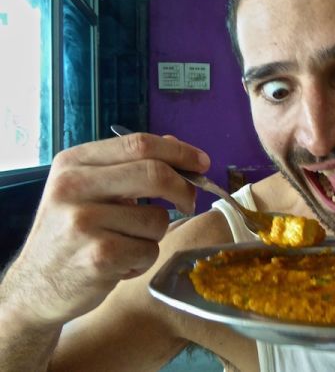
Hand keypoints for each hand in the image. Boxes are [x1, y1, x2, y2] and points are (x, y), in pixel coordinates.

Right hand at [0, 132, 209, 328]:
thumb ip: (130, 166)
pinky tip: (119, 263)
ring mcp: (83, 221)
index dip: (179, 152)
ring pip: (157, 219)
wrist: (36, 287)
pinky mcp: (98, 256)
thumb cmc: (72, 233)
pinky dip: (143, 259)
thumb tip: (176, 145)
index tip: (203, 163)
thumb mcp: (90, 190)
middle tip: (189, 202)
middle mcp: (73, 186)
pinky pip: (149, 250)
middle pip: (154, 173)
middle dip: (183, 189)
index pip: (139, 143)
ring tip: (126, 243)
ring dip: (154, 235)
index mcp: (74, 162)